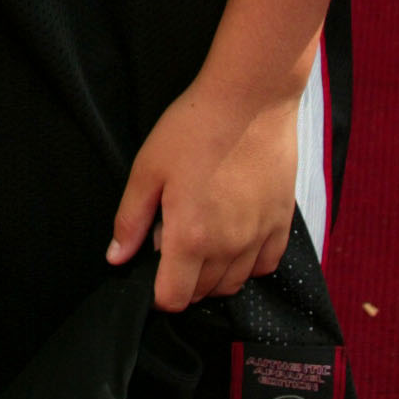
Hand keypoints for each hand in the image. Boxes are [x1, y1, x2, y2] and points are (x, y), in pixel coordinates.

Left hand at [106, 74, 299, 310]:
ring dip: (214, 274)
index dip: (157, 291)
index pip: (173, 298)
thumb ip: (130, 219)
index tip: (153, 267)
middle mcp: (228, 248)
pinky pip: (265, 265)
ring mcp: (259, 237)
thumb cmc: (192, 129)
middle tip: (173, 238)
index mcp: (190, 238)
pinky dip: (248, 262)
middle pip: (203, 293)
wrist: (249, 100)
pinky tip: (235, 235)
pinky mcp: (282, 223)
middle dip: (183, 279)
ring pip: (234, 283)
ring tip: (203, 235)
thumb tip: (116, 256)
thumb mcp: (147, 169)